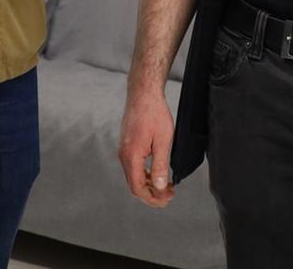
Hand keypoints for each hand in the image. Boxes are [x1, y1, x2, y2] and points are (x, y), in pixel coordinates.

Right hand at [119, 89, 176, 207]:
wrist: (143, 94)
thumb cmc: (154, 113)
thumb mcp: (163, 140)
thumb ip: (160, 165)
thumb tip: (160, 187)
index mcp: (131, 156)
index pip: (138, 188)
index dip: (153, 198)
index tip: (167, 198)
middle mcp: (124, 155)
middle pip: (134, 185)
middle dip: (152, 194)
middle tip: (169, 196)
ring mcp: (123, 150)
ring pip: (133, 177)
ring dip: (149, 185)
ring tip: (165, 186)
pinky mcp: (127, 146)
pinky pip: (133, 167)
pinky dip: (145, 174)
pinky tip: (156, 173)